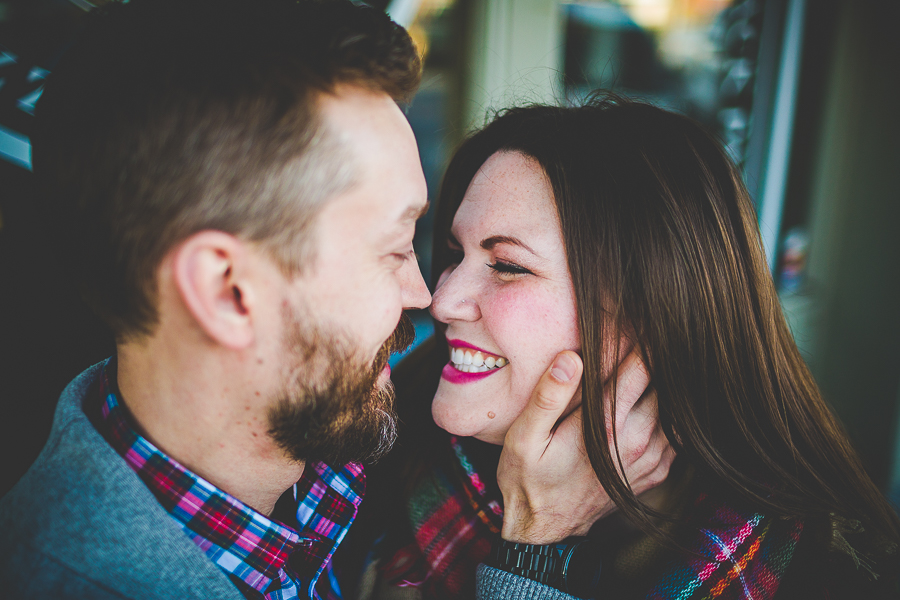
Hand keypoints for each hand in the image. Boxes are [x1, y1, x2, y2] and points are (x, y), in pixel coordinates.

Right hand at [497, 349, 673, 543]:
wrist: (543, 531)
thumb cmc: (528, 479)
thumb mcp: (524, 438)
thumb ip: (548, 397)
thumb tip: (571, 358)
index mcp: (605, 428)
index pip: (640, 367)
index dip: (642, 337)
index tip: (639, 316)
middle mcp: (636, 442)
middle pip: (663, 383)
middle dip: (656, 357)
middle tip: (646, 333)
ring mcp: (651, 459)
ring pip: (674, 407)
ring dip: (664, 384)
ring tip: (648, 362)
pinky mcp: (655, 471)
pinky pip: (676, 432)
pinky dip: (668, 411)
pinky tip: (649, 399)